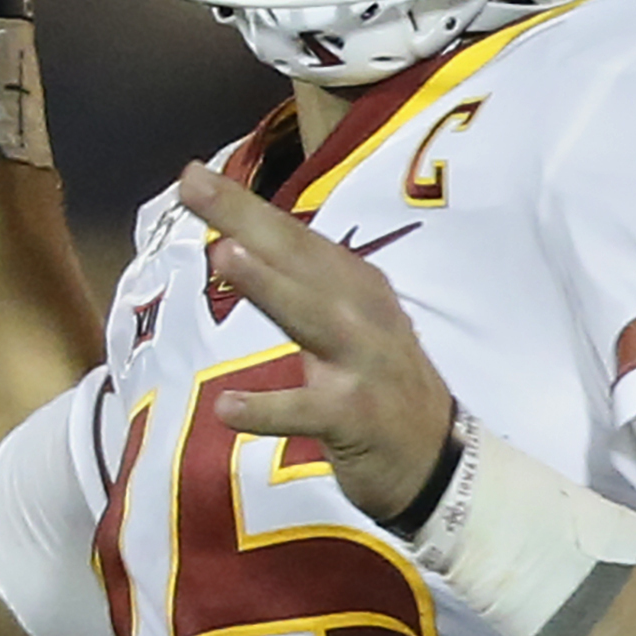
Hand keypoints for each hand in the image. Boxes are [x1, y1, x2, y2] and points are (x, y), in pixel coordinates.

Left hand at [176, 158, 454, 521]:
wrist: (441, 461)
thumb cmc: (381, 383)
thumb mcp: (353, 321)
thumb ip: (304, 284)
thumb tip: (240, 239)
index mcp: (356, 285)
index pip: (293, 237)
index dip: (245, 205)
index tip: (194, 175)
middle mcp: (362, 312)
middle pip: (298, 258)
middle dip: (246, 218)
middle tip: (194, 184)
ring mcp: (361, 363)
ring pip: (311, 317)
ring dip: (269, 285)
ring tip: (224, 254)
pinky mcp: (355, 416)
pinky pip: (306, 412)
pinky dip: (269, 410)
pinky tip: (228, 408)